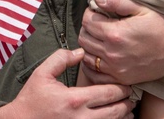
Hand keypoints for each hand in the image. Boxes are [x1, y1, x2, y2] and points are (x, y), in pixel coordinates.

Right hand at [0, 48, 132, 118]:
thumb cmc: (31, 99)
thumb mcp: (42, 73)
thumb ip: (61, 58)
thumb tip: (80, 52)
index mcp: (74, 99)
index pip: (107, 94)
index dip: (121, 89)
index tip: (127, 85)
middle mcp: (80, 118)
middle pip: (115, 111)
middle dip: (127, 103)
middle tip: (132, 96)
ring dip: (123, 116)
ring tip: (129, 109)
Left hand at [78, 0, 163, 85]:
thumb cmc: (161, 26)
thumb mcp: (141, 9)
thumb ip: (117, 2)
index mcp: (115, 33)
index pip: (87, 21)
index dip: (90, 13)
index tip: (97, 11)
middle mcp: (112, 53)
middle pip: (84, 38)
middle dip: (87, 28)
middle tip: (97, 24)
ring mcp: (116, 68)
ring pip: (87, 56)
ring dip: (89, 45)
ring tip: (98, 38)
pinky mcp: (121, 78)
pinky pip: (95, 74)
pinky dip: (92, 65)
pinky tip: (98, 56)